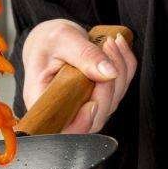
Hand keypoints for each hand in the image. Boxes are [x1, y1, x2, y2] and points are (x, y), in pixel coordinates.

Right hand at [21, 18, 137, 132]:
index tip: (92, 103)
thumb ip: (84, 56)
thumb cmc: (48, 41)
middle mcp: (63, 111)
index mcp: (42, 102)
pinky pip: (120, 90)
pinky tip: (117, 47)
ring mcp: (83, 108)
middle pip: (93, 119)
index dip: (81, 124)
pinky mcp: (98, 100)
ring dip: (120, 72)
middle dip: (108, 87)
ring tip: (110, 43)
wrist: (52, 40)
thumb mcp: (62, 39)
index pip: (62, 129)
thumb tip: (109, 73)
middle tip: (106, 50)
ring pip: (110, 104)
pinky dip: (125, 67)